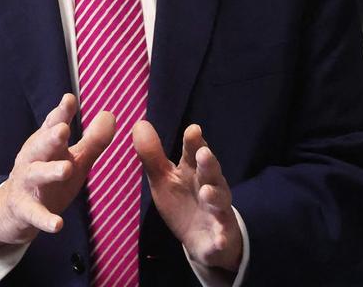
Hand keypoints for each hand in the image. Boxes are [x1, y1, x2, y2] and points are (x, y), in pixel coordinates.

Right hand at [0, 94, 114, 249]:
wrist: (16, 210)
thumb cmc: (50, 177)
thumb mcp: (74, 158)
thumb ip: (92, 139)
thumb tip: (109, 114)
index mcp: (46, 144)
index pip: (53, 124)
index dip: (61, 112)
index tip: (69, 99)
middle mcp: (33, 160)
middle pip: (41, 146)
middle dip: (51, 138)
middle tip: (63, 130)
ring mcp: (27, 184)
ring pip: (36, 175)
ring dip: (50, 171)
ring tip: (66, 169)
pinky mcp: (25, 209)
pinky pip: (35, 214)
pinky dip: (45, 219)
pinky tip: (58, 225)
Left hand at [133, 121, 242, 272]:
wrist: (204, 239)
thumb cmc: (183, 201)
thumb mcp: (163, 179)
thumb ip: (152, 155)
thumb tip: (139, 123)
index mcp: (193, 171)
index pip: (194, 153)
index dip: (194, 142)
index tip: (192, 130)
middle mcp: (210, 186)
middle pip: (210, 172)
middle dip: (208, 163)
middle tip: (203, 153)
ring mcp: (218, 210)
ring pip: (219, 200)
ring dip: (214, 195)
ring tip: (206, 191)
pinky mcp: (221, 235)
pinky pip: (222, 236)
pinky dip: (222, 237)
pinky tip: (220, 239)